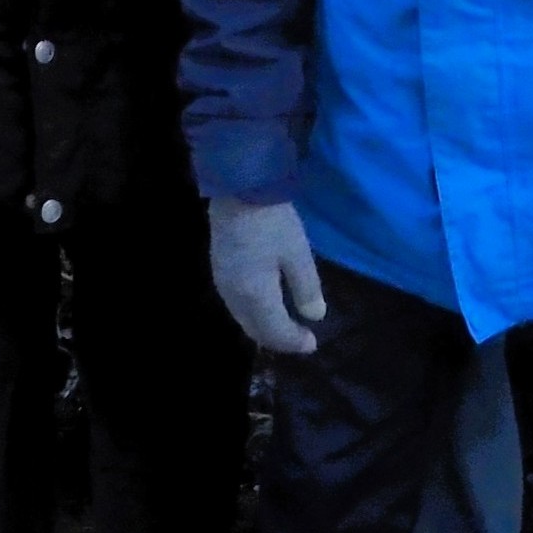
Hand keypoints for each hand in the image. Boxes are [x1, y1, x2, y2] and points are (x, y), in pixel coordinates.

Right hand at [208, 198, 325, 355]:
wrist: (238, 189)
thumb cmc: (273, 222)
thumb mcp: (298, 254)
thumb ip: (306, 288)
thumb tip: (314, 316)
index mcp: (255, 295)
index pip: (275, 331)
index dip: (294, 342)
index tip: (312, 343)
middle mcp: (234, 296)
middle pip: (255, 330)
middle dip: (278, 340)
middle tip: (299, 339)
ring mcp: (222, 283)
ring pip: (242, 319)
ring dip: (263, 328)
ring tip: (284, 326)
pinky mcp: (218, 270)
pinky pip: (235, 306)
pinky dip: (252, 314)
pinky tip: (263, 306)